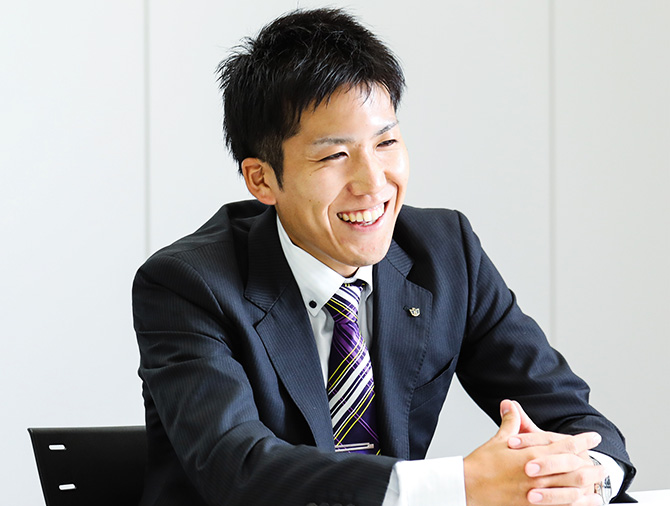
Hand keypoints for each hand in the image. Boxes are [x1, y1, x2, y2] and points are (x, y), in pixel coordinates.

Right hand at [463, 400, 605, 505]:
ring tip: (598, 484)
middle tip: (601, 464)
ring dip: (588, 486)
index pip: (564, 444)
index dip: (582, 440)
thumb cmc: (482, 464)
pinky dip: (575, 504)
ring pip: (571, 489)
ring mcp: (537, 492)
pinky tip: (583, 502)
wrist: (468, 486)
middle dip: (590, 466)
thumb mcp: (497, 440)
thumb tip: (510, 405)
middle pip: (574, 468)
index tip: (594, 438)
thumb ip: (510, 422)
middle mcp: (538, 472)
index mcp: (532, 453)